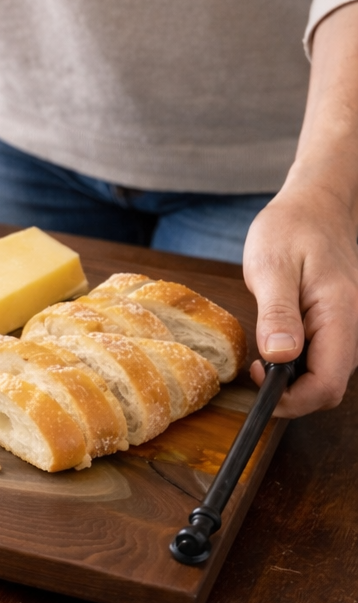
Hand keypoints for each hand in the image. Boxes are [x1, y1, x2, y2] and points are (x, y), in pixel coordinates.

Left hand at [242, 183, 357, 417]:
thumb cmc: (291, 228)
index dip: (291, 397)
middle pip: (328, 388)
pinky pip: (325, 359)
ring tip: (266, 350)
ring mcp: (351, 328)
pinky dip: (300, 363)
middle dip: (290, 393)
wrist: (315, 205)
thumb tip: (280, 356)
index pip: (326, 385)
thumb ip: (277, 313)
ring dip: (294, 378)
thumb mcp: (272, 266)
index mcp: (341, 314)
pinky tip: (280, 343)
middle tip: (255, 368)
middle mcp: (355, 327)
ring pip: (327, 377)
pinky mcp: (342, 327)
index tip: (258, 378)